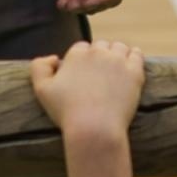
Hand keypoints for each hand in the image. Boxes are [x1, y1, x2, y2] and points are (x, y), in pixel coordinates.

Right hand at [30, 40, 144, 133]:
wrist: (94, 129)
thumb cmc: (66, 113)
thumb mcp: (41, 90)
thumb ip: (39, 67)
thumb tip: (54, 58)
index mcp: (76, 54)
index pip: (81, 48)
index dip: (82, 60)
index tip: (84, 74)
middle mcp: (98, 52)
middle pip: (101, 46)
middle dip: (100, 56)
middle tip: (101, 75)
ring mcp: (118, 61)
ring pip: (119, 48)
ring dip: (117, 55)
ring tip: (116, 69)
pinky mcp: (134, 72)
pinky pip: (137, 55)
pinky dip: (134, 57)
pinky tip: (132, 65)